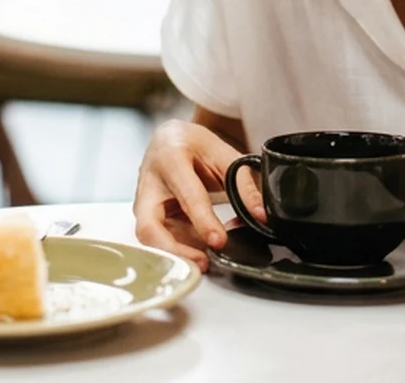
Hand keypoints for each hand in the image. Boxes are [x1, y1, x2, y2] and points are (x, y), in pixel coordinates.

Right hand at [133, 120, 262, 270]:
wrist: (168, 140)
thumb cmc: (193, 144)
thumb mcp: (222, 153)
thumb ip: (242, 183)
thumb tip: (260, 216)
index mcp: (171, 159)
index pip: (187, 195)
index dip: (203, 221)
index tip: (219, 241)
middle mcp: (149, 184)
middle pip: (150, 228)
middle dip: (174, 251)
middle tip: (202, 264)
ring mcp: (144, 204)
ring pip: (153, 240)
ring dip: (180, 254)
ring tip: (208, 261)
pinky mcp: (147, 219)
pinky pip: (162, 240)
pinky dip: (182, 249)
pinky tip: (201, 251)